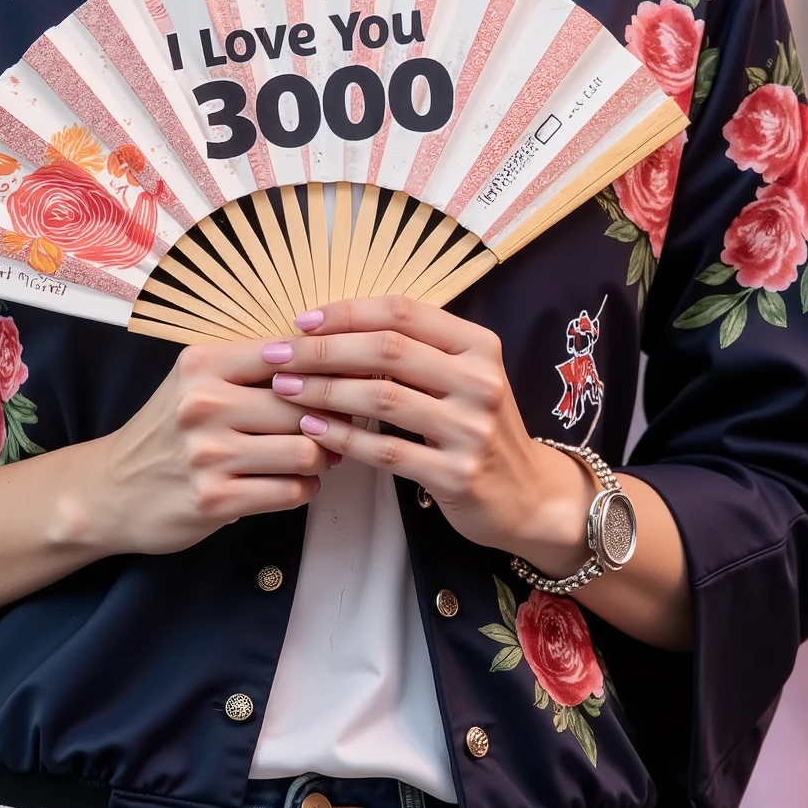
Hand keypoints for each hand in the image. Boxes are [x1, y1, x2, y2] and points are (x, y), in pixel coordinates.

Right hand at [85, 337, 334, 556]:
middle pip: (302, 406)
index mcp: (202, 364)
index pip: (286, 354)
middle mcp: (203, 404)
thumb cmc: (165, 434)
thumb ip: (248, 370)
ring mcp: (208, 455)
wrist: (109, 491)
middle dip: (327, 421)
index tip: (335, 384)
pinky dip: (303, 489)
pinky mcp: (215, 499)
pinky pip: (289, 492)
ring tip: (313, 459)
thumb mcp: (193, 383)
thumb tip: (325, 369)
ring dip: (319, 460)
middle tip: (333, 429)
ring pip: (304, 451)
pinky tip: (292, 484)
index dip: (322, 370)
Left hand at [266, 296, 594, 575]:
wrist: (528, 496)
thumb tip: (333, 329)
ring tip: (285, 389)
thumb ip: (414, 352)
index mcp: (478, 345)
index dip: (347, 312)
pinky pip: (386, 450)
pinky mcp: (456, 474)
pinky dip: (343, 437)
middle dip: (323, 349)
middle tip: (279, 354)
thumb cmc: (479, 428)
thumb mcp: (463, 378)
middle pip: (387, 349)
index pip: (403, 312)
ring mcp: (471, 429)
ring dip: (325, 390)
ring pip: (381, 397)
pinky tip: (313, 428)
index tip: (302, 321)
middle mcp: (479, 380)